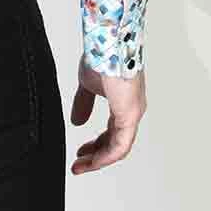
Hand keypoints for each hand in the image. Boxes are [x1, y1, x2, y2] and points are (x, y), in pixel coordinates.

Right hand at [69, 54, 146, 173]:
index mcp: (123, 102)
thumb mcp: (86, 84)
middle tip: (79, 163)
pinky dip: (105, 156)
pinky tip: (92, 161)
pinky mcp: (130, 115)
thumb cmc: (100, 56)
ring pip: (118, 147)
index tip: (81, 152)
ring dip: (98, 159)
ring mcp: (133, 114)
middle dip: (95, 155)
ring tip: (81, 166)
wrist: (106, 44)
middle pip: (115, 142)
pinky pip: (120, 145)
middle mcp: (131, 110)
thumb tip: (77, 122)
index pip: (111, 131)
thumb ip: (83, 103)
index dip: (96, 144)